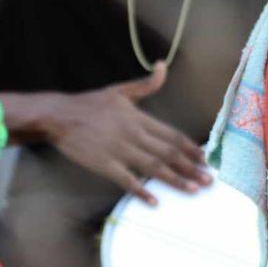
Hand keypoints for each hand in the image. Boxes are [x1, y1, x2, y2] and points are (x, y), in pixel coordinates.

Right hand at [45, 62, 210, 203]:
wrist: (59, 116)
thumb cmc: (90, 103)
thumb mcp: (121, 90)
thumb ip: (146, 84)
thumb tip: (162, 65)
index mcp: (140, 118)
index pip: (172, 135)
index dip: (190, 148)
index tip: (205, 159)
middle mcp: (134, 134)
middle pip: (168, 153)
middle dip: (190, 167)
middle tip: (208, 180)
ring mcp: (119, 150)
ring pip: (153, 167)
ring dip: (175, 179)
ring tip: (193, 189)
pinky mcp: (103, 164)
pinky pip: (126, 180)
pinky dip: (140, 191)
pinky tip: (154, 201)